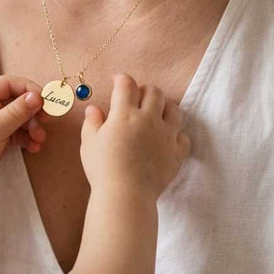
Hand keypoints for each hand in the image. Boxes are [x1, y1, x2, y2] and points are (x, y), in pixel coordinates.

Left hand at [0, 75, 46, 191]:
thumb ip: (17, 111)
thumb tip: (37, 96)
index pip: (9, 84)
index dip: (28, 89)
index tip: (45, 100)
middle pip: (17, 101)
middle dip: (33, 111)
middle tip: (47, 119)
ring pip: (20, 119)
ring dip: (32, 127)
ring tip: (39, 139)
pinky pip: (18, 134)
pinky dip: (27, 139)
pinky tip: (34, 147)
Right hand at [79, 73, 189, 197]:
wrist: (125, 194)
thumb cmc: (102, 168)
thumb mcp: (89, 143)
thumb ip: (92, 122)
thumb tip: (94, 109)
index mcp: (125, 113)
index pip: (127, 85)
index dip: (121, 79)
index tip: (118, 81)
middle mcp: (149, 119)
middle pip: (154, 92)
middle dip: (145, 90)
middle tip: (137, 97)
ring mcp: (167, 135)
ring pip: (174, 110)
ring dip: (165, 107)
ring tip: (156, 114)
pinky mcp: (177, 153)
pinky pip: (184, 136)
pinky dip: (176, 135)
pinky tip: (167, 139)